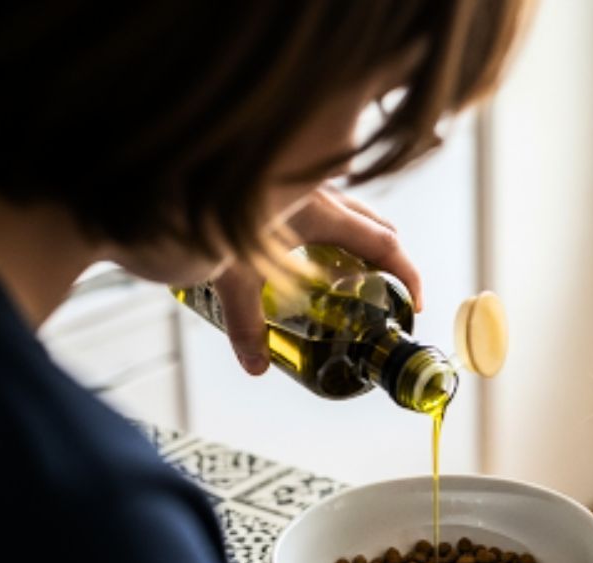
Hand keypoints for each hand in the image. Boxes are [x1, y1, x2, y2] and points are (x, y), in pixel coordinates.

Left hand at [212, 185, 422, 375]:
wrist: (179, 169)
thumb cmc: (205, 208)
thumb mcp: (231, 275)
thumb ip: (247, 323)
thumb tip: (257, 362)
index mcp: (321, 212)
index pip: (384, 243)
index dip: (408, 274)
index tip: (413, 303)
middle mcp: (320, 192)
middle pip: (377, 225)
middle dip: (389, 260)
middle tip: (385, 293)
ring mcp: (305, 184)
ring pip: (352, 212)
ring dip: (361, 243)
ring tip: (349, 278)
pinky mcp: (286, 183)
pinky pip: (327, 205)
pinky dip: (334, 230)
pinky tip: (310, 253)